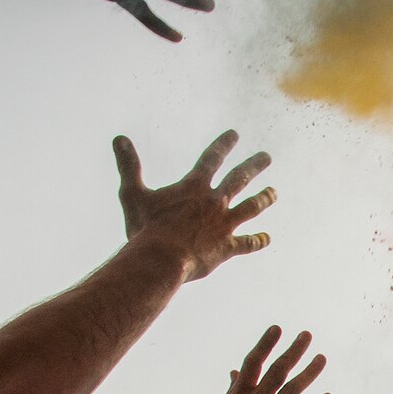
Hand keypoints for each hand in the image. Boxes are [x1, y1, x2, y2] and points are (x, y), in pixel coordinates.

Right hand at [113, 131, 274, 279]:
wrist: (162, 259)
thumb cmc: (145, 228)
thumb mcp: (132, 194)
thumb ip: (128, 165)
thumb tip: (118, 138)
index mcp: (194, 187)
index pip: (212, 159)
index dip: (223, 145)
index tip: (234, 134)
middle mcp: (215, 202)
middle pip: (239, 179)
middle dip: (253, 166)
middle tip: (266, 157)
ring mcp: (224, 225)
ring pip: (250, 207)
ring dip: (263, 198)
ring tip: (274, 192)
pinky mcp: (227, 248)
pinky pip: (246, 243)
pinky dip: (257, 241)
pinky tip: (267, 238)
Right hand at [179, 327, 329, 393]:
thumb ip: (232, 390)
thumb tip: (234, 372)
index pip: (253, 363)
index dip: (265, 344)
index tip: (277, 328)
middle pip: (277, 370)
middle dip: (293, 351)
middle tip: (307, 334)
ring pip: (292, 389)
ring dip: (309, 372)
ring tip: (322, 358)